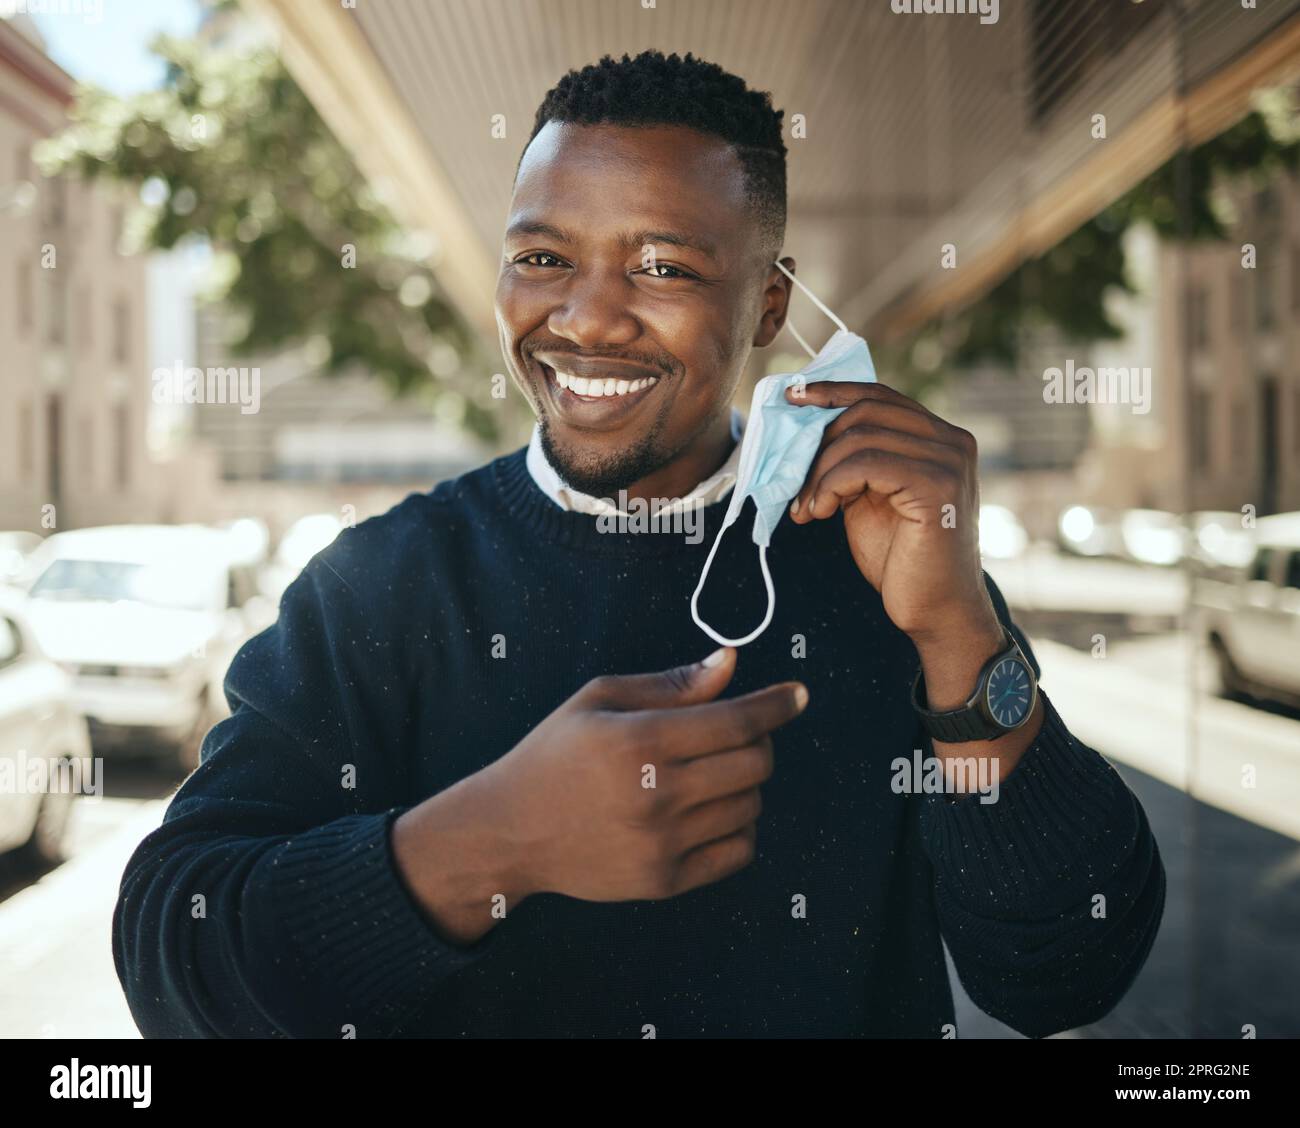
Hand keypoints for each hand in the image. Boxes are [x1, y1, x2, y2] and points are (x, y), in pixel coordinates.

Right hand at [394, 648, 808, 943]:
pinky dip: (738, 825)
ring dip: (744, 782)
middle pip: (755, 764)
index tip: (797, 695)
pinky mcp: (665, 880)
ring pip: (751, 806)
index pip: (737, 721)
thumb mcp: (601, 699)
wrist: (512, 830)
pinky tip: (708, 810)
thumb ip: (672, 684)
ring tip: (708, 773)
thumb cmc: (556, 754)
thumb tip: (731, 663)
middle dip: (757, 741)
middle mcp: (657, 794)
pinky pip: (739, 851)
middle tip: (733, 733)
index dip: (776, 705)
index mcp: (641, 741)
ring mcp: (664, 843)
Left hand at [784, 380, 998, 643]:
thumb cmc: (901, 558)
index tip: (792, 396)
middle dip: (817, 442)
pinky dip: (830, 485)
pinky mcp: (937, 486)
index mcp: (940, 437)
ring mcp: (949, 461)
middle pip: (865, 411)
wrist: (935, 611)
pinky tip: (818, 512)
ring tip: (804, 507)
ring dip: (818, 472)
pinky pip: (865, 465)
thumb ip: (855, 460)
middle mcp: (953, 440)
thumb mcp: (870, 496)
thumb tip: (804, 430)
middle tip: (790, 480)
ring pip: (860, 437)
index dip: (832, 392)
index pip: (878, 395)